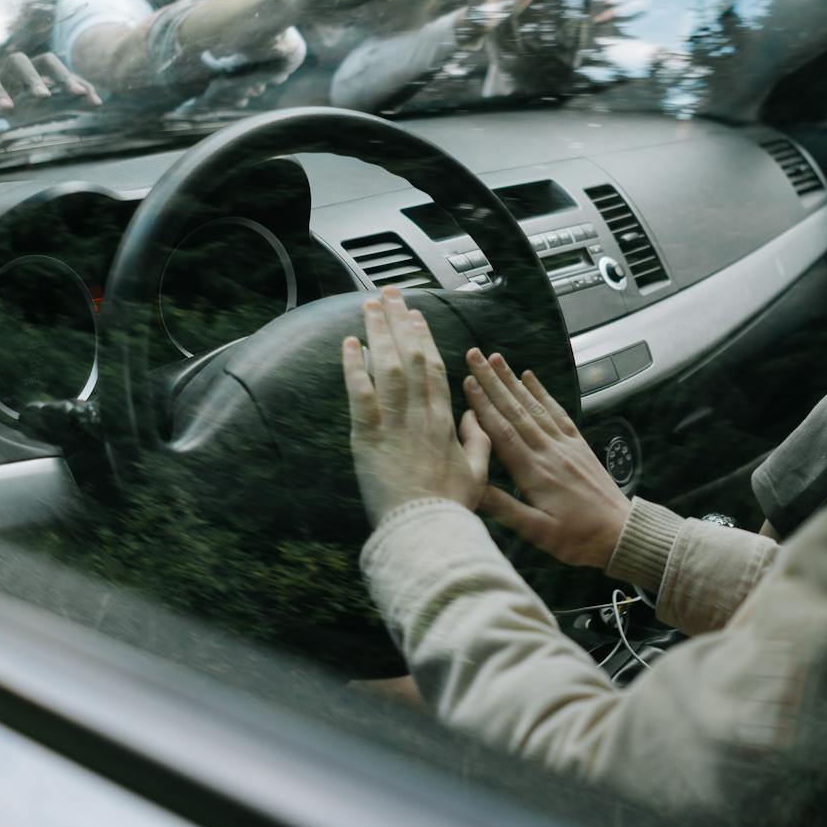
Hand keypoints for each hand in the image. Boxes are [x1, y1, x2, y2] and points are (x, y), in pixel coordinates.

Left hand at [0, 51, 99, 143]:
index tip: (8, 110)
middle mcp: (7, 74)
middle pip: (20, 62)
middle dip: (32, 77)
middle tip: (43, 96)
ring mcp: (31, 76)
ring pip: (48, 63)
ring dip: (63, 76)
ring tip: (80, 94)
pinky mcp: (50, 84)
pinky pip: (67, 79)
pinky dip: (81, 87)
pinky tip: (94, 102)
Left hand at [342, 287, 490, 525]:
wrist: (426, 531)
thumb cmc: (450, 509)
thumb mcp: (477, 476)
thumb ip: (478, 443)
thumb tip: (476, 419)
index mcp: (445, 421)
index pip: (434, 368)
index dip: (424, 338)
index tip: (416, 315)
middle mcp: (421, 414)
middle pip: (410, 356)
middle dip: (399, 322)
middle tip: (388, 294)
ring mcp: (395, 423)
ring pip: (387, 366)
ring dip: (378, 333)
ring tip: (369, 305)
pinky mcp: (369, 437)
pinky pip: (361, 393)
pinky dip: (354, 366)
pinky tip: (349, 343)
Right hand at [462, 348, 630, 567]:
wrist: (620, 534)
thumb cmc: (577, 538)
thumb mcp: (536, 532)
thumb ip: (503, 508)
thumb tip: (471, 486)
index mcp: (534, 472)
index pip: (503, 431)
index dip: (483, 405)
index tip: (466, 381)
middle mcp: (549, 452)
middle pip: (515, 410)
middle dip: (492, 381)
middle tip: (475, 355)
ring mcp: (565, 445)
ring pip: (534, 406)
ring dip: (514, 380)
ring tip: (497, 358)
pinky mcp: (579, 445)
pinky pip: (558, 412)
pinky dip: (543, 392)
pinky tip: (532, 377)